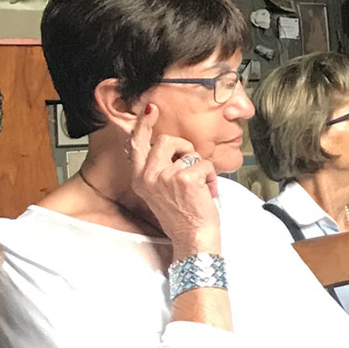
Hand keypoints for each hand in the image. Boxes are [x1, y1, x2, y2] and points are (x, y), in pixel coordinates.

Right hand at [128, 104, 220, 252]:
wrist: (193, 238)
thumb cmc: (182, 216)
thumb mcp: (161, 191)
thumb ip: (159, 169)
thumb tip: (166, 148)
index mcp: (140, 178)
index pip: (137, 144)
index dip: (144, 124)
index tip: (151, 109)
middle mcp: (148, 176)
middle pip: (166, 140)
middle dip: (184, 148)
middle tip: (190, 165)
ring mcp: (165, 176)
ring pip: (189, 152)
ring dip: (199, 166)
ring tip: (198, 186)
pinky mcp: (185, 178)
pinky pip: (205, 164)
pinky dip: (211, 178)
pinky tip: (206, 193)